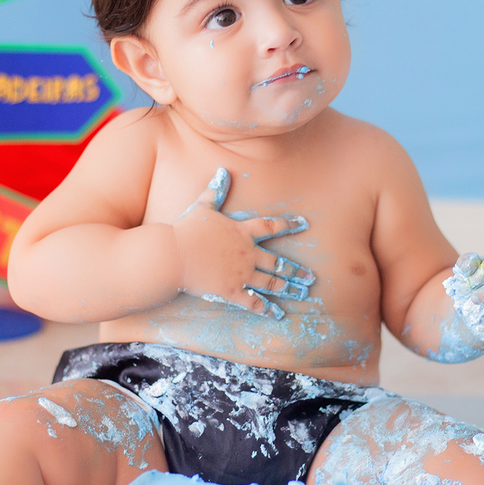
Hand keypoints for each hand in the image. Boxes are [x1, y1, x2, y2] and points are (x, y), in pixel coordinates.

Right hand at [172, 167, 313, 318]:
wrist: (173, 255)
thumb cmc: (186, 230)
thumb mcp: (202, 207)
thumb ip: (215, 191)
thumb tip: (222, 171)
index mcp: (242, 232)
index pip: (271, 226)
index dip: (289, 225)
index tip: (303, 225)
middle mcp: (247, 253)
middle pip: (278, 263)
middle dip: (296, 270)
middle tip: (310, 277)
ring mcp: (241, 274)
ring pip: (271, 283)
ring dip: (288, 288)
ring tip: (301, 293)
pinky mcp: (231, 291)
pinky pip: (253, 302)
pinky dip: (266, 309)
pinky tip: (277, 314)